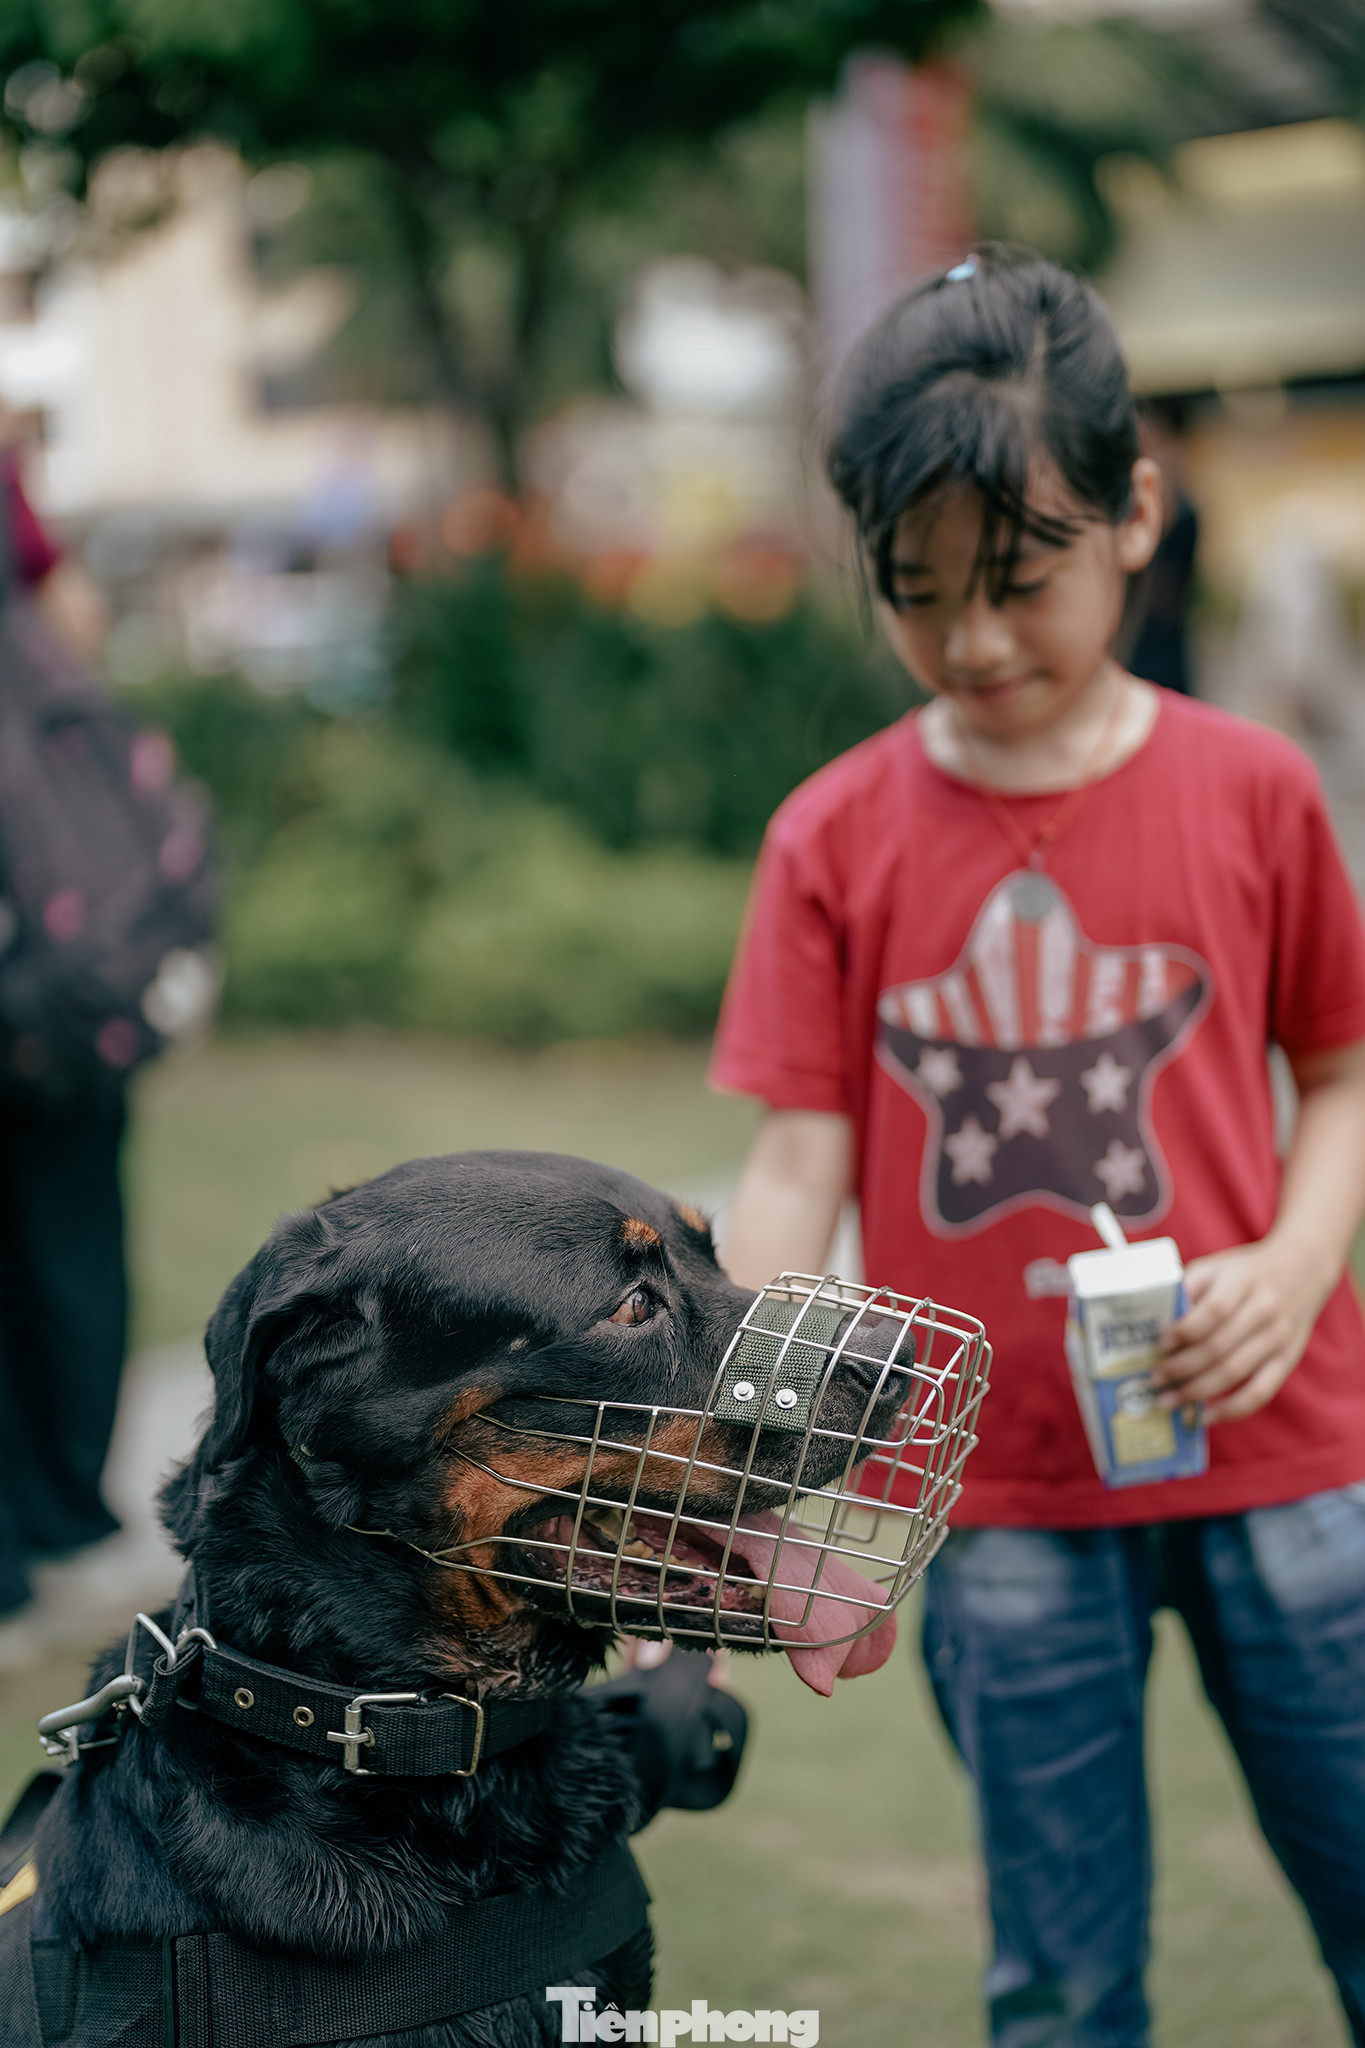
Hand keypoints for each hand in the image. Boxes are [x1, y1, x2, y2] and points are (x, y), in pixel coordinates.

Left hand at [1150, 1236, 1329, 1423]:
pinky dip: (1232, 1410)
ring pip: (1235, 1372)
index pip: (1214, 1310)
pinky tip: (1206, 1416)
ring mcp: (1278, 1338)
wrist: (1301, 1270)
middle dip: (1180, 1368)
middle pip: (1219, 1347)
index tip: (1160, 1343)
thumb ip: (1188, 1287)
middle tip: (1155, 1379)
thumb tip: (1156, 1323)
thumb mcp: (1217, 1266)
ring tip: (1169, 1400)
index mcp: (1243, 1281)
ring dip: (1197, 1391)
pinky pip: (1260, 1393)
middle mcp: (1264, 1310)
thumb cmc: (1246, 1272)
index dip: (1184, 1330)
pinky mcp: (1287, 1360)